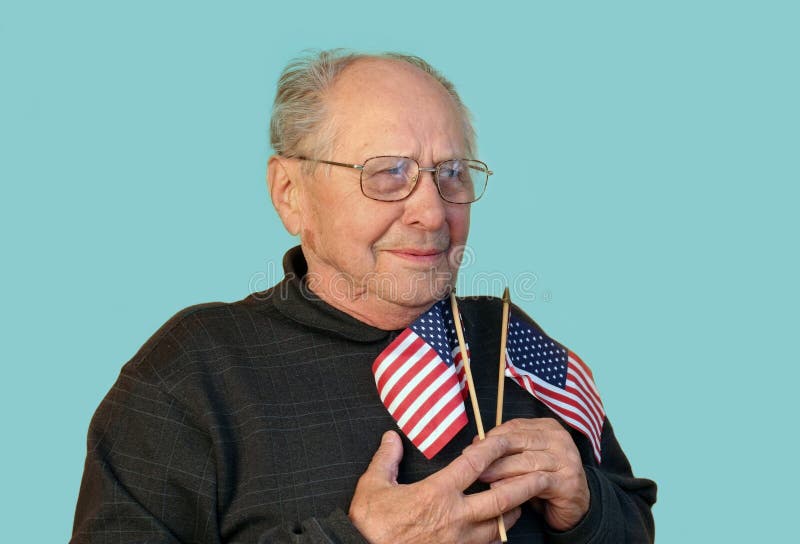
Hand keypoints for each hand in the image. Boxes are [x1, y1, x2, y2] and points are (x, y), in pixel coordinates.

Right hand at [349, 431, 527, 543]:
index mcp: (437, 493)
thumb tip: (391, 437)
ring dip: (513, 512)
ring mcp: (459, 541)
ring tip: (523, 502)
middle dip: (524, 485)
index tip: (506, 438)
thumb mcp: (372, 487)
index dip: (493, 448)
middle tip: (542, 474)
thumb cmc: (370, 526)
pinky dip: (498, 537)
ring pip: (499, 527)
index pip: (474, 464)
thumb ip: (386, 459)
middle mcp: (455, 517)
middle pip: (501, 499)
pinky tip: (499, 529)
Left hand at [479, 418, 589, 531]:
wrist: (576, 505)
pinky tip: (499, 490)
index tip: (471, 447)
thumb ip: (506, 448)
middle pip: (519, 442)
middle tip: (470, 462)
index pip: (514, 427)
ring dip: (500, 469)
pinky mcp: (567, 482)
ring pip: (526, 461)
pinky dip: (515, 485)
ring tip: (481, 476)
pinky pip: (536, 481)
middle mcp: (559, 439)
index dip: (491, 436)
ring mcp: (566, 459)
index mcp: (548, 427)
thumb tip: (475, 442)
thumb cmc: (545, 478)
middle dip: (492, 452)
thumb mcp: (524, 458)